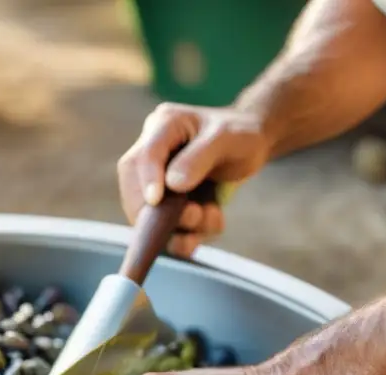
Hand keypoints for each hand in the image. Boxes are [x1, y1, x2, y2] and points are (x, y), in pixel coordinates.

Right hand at [117, 103, 270, 257]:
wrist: (252, 146)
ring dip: (178, 228)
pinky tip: (213, 221)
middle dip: (158, 213)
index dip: (147, 179)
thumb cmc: (240, 133)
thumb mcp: (226, 139)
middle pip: (133, 190)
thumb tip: (172, 184)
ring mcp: (158, 181)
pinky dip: (188, 236)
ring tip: (211, 216)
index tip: (155, 200)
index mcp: (163, 127)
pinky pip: (167, 230)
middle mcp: (154, 155)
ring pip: (148, 216)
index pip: (143, 156)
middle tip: (195, 215)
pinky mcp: (168, 204)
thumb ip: (199, 158)